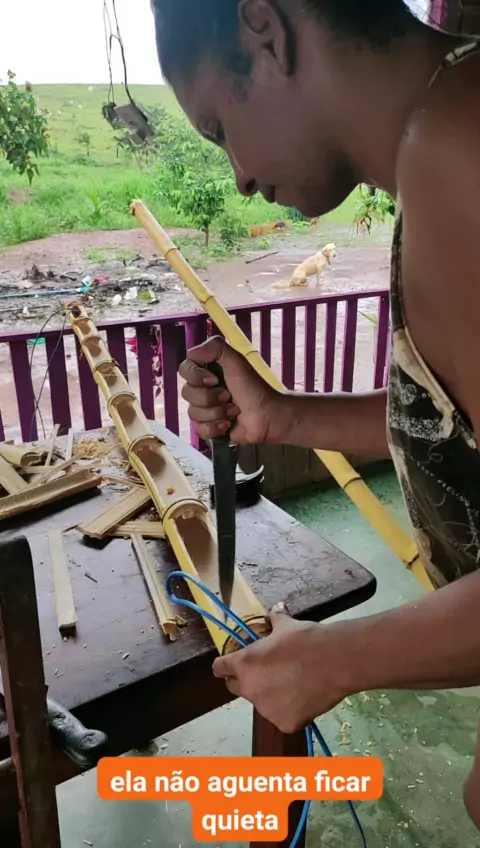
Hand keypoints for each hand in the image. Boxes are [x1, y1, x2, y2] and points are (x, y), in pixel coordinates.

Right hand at [179, 336, 281, 443]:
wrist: (267, 416)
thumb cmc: (253, 387)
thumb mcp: (236, 361)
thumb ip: (215, 348)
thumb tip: (191, 353)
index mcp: (207, 371)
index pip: (184, 370)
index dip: (196, 376)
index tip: (214, 379)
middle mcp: (203, 389)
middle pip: (187, 393)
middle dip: (210, 397)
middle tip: (229, 397)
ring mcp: (205, 410)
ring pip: (193, 413)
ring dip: (216, 413)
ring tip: (233, 411)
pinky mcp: (210, 428)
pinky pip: (200, 429)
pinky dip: (215, 428)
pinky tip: (228, 425)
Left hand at [212, 605, 351, 733]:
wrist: (334, 661)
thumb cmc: (305, 639)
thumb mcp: (286, 625)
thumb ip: (275, 619)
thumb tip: (277, 609)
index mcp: (244, 663)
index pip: (220, 668)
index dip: (225, 665)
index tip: (230, 664)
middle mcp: (249, 689)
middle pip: (236, 687)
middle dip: (246, 680)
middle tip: (266, 673)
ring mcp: (266, 709)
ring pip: (262, 703)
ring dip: (270, 696)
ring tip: (293, 684)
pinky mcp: (284, 724)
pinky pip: (283, 717)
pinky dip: (291, 710)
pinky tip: (305, 698)